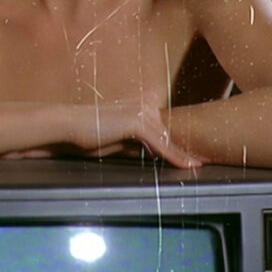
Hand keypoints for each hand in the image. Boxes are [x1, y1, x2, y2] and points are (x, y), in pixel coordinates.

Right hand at [66, 101, 201, 168]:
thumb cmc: (90, 134)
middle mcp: (143, 105)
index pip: (163, 129)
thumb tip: (154, 155)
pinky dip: (174, 156)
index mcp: (140, 106)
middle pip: (169, 133)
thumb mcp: (119, 141)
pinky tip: (187, 165)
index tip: (194, 156)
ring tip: (197, 166)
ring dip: (183, 154)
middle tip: (201, 163)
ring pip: (167, 138)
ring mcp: (141, 112)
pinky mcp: (137, 122)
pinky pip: (160, 144)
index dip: (178, 144)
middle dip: (183, 149)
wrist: (70, 126)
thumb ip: (138, 144)